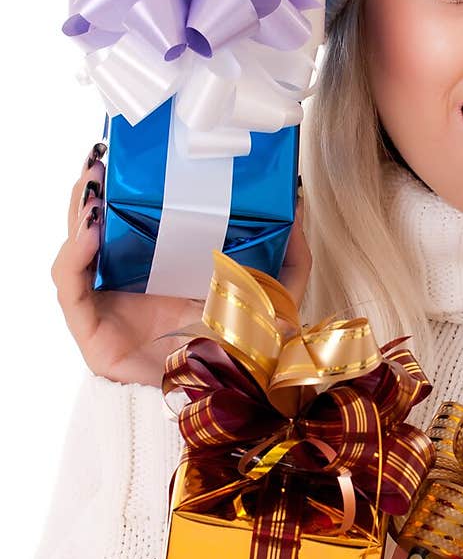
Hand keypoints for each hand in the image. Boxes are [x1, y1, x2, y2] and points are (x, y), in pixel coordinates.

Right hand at [51, 144, 311, 387]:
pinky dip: (75, 254)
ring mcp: (103, 305)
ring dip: (80, 207)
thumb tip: (296, 211)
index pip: (130, 216)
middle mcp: (126, 282)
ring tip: (93, 180)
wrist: (216, 408)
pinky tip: (90, 229)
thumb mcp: (269, 300)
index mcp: (160, 269)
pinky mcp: (90, 332)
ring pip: (77, 246)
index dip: (124, 183)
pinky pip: (71, 285)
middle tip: (107, 155)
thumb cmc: (235, 356)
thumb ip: (287, 263)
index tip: (131, 151)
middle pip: (96, 224)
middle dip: (96, 186)